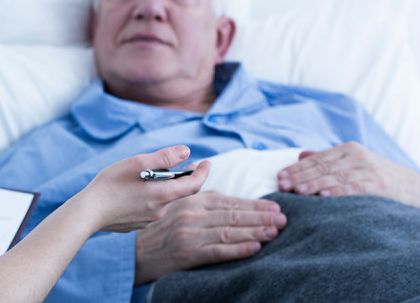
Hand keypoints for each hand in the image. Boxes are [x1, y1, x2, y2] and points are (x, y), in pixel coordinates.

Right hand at [80, 145, 209, 233]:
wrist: (89, 212)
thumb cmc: (111, 184)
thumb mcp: (138, 162)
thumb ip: (164, 157)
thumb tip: (186, 151)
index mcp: (163, 195)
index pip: (194, 185)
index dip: (202, 172)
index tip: (206, 162)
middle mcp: (160, 211)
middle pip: (180, 192)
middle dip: (184, 178)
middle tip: (186, 165)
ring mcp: (148, 220)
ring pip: (165, 200)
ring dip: (167, 187)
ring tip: (159, 174)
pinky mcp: (137, 223)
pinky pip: (152, 208)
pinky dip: (154, 196)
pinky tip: (140, 189)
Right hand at [134, 191, 286, 285]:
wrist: (136, 252)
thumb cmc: (157, 226)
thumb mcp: (169, 198)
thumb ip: (188, 185)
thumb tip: (199, 165)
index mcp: (191, 200)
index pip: (229, 201)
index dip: (254, 204)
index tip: (275, 207)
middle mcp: (192, 214)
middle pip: (233, 215)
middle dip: (261, 217)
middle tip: (283, 219)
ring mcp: (190, 234)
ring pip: (229, 231)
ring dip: (255, 231)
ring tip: (275, 232)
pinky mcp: (188, 253)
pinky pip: (218, 251)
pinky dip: (238, 249)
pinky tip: (255, 248)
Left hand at [277, 142, 419, 227]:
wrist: (416, 189)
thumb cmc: (377, 178)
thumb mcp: (353, 164)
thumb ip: (327, 160)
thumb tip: (299, 154)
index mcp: (347, 150)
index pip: (316, 159)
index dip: (296, 168)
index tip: (279, 177)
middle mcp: (357, 156)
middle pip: (323, 166)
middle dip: (300, 176)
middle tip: (282, 185)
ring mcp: (369, 169)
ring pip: (335, 176)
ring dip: (314, 184)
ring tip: (297, 190)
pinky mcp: (380, 185)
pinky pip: (355, 188)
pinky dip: (338, 191)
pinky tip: (324, 196)